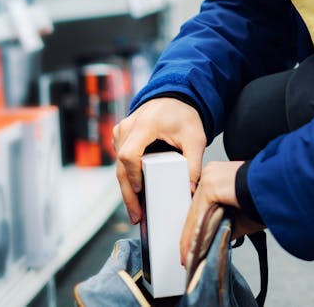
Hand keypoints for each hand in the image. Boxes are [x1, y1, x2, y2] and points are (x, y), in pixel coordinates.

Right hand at [113, 97, 206, 223]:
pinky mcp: (121, 137)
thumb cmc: (183, 115)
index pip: (129, 154)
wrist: (174, 98)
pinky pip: (121, 161)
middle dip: (128, 193)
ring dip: (127, 188)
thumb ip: (194, 163)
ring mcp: (121, 132)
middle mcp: (127, 127)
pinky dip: (128, 177)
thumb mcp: (195, 138)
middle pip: (120, 165)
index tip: (141, 191)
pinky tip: (137, 195)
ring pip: (118, 165)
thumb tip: (191, 188)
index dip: (132, 175)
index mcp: (144, 125)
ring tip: (137, 212)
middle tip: (136, 216)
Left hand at [180, 161, 263, 264]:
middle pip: (196, 209)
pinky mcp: (211, 187)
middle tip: (186, 254)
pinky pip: (199, 216)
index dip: (196, 226)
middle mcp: (212, 173)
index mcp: (219, 175)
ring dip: (191, 238)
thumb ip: (226, 223)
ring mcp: (210, 177)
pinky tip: (191, 249)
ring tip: (188, 256)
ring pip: (196, 213)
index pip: (201, 204)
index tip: (192, 243)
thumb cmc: (266, 199)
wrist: (280, 189)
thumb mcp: (241, 214)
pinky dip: (194, 235)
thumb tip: (216, 238)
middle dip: (191, 234)